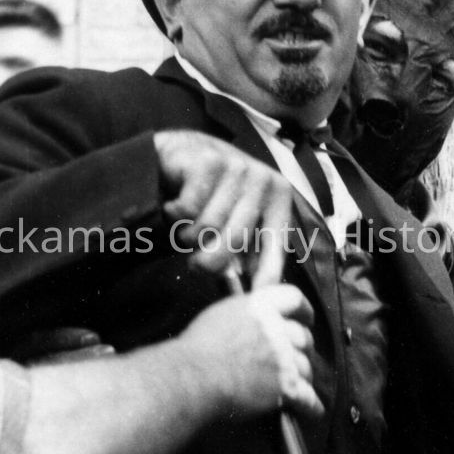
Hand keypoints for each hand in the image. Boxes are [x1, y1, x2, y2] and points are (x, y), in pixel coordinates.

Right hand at [153, 131, 298, 287]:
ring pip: (208, 227)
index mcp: (279, 197)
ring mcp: (237, 167)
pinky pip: (188, 210)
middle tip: (196, 264)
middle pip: (235, 241)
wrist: (178, 154)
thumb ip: (242, 257)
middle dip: (209, 262)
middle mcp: (263, 180)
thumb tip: (247, 296)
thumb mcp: (232, 224)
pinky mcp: (208, 161)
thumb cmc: (211, 195)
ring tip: (186, 230)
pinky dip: (175, 216)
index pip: (276, 245)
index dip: (266, 276)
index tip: (258, 300)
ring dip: (188, 236)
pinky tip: (174, 207)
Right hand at [176, 284, 316, 419]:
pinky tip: (313, 410)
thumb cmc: (198, 348)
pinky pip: (309, 398)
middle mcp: (277, 329)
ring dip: (302, 377)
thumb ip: (247, 306)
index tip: (305, 318)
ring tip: (295, 385)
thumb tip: (262, 294)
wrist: (193, 377)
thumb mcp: (222, 313)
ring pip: (306, 367)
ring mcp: (284, 358)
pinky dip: (312, 407)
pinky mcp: (286, 387)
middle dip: (300, 348)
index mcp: (261, 306)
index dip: (303, 310)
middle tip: (292, 358)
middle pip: (303, 337)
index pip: (294, 299)